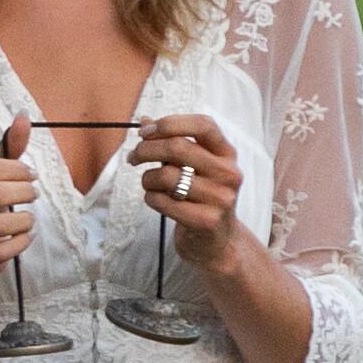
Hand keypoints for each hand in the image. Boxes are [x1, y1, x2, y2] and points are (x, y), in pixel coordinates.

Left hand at [133, 114, 247, 268]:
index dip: (169, 123)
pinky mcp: (206, 221)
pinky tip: (156, 200)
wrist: (216, 242)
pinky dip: (150, 198)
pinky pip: (162, 201)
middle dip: (145, 150)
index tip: (145, 131)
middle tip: (133, 157)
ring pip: (166, 175)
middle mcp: (228, 173)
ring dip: (146, 179)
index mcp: (227, 154)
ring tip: (149, 184)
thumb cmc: (200, 198)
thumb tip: (144, 120)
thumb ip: (174, 143)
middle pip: (178, 147)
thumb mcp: (195, 167)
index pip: (203, 125)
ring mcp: (220, 198)